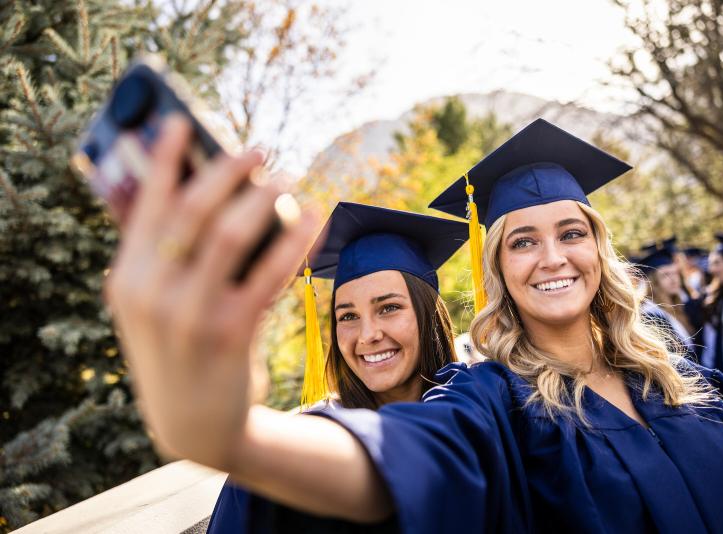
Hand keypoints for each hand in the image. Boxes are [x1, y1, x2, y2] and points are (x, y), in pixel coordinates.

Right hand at [105, 115, 319, 468]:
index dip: (165, 160)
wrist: (193, 423)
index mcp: (127, 278)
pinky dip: (292, 240)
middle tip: (258, 149)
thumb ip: (162, 257)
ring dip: (263, 198)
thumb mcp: (150, 307)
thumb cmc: (176, 350)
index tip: (185, 122)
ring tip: (286, 177)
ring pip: (231, 235)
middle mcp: (151, 292)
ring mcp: (189, 314)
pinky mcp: (230, 333)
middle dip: (227, 171)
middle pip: (192, 212)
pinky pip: (268, 274)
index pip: (145, 205)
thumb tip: (193, 193)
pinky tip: (311, 216)